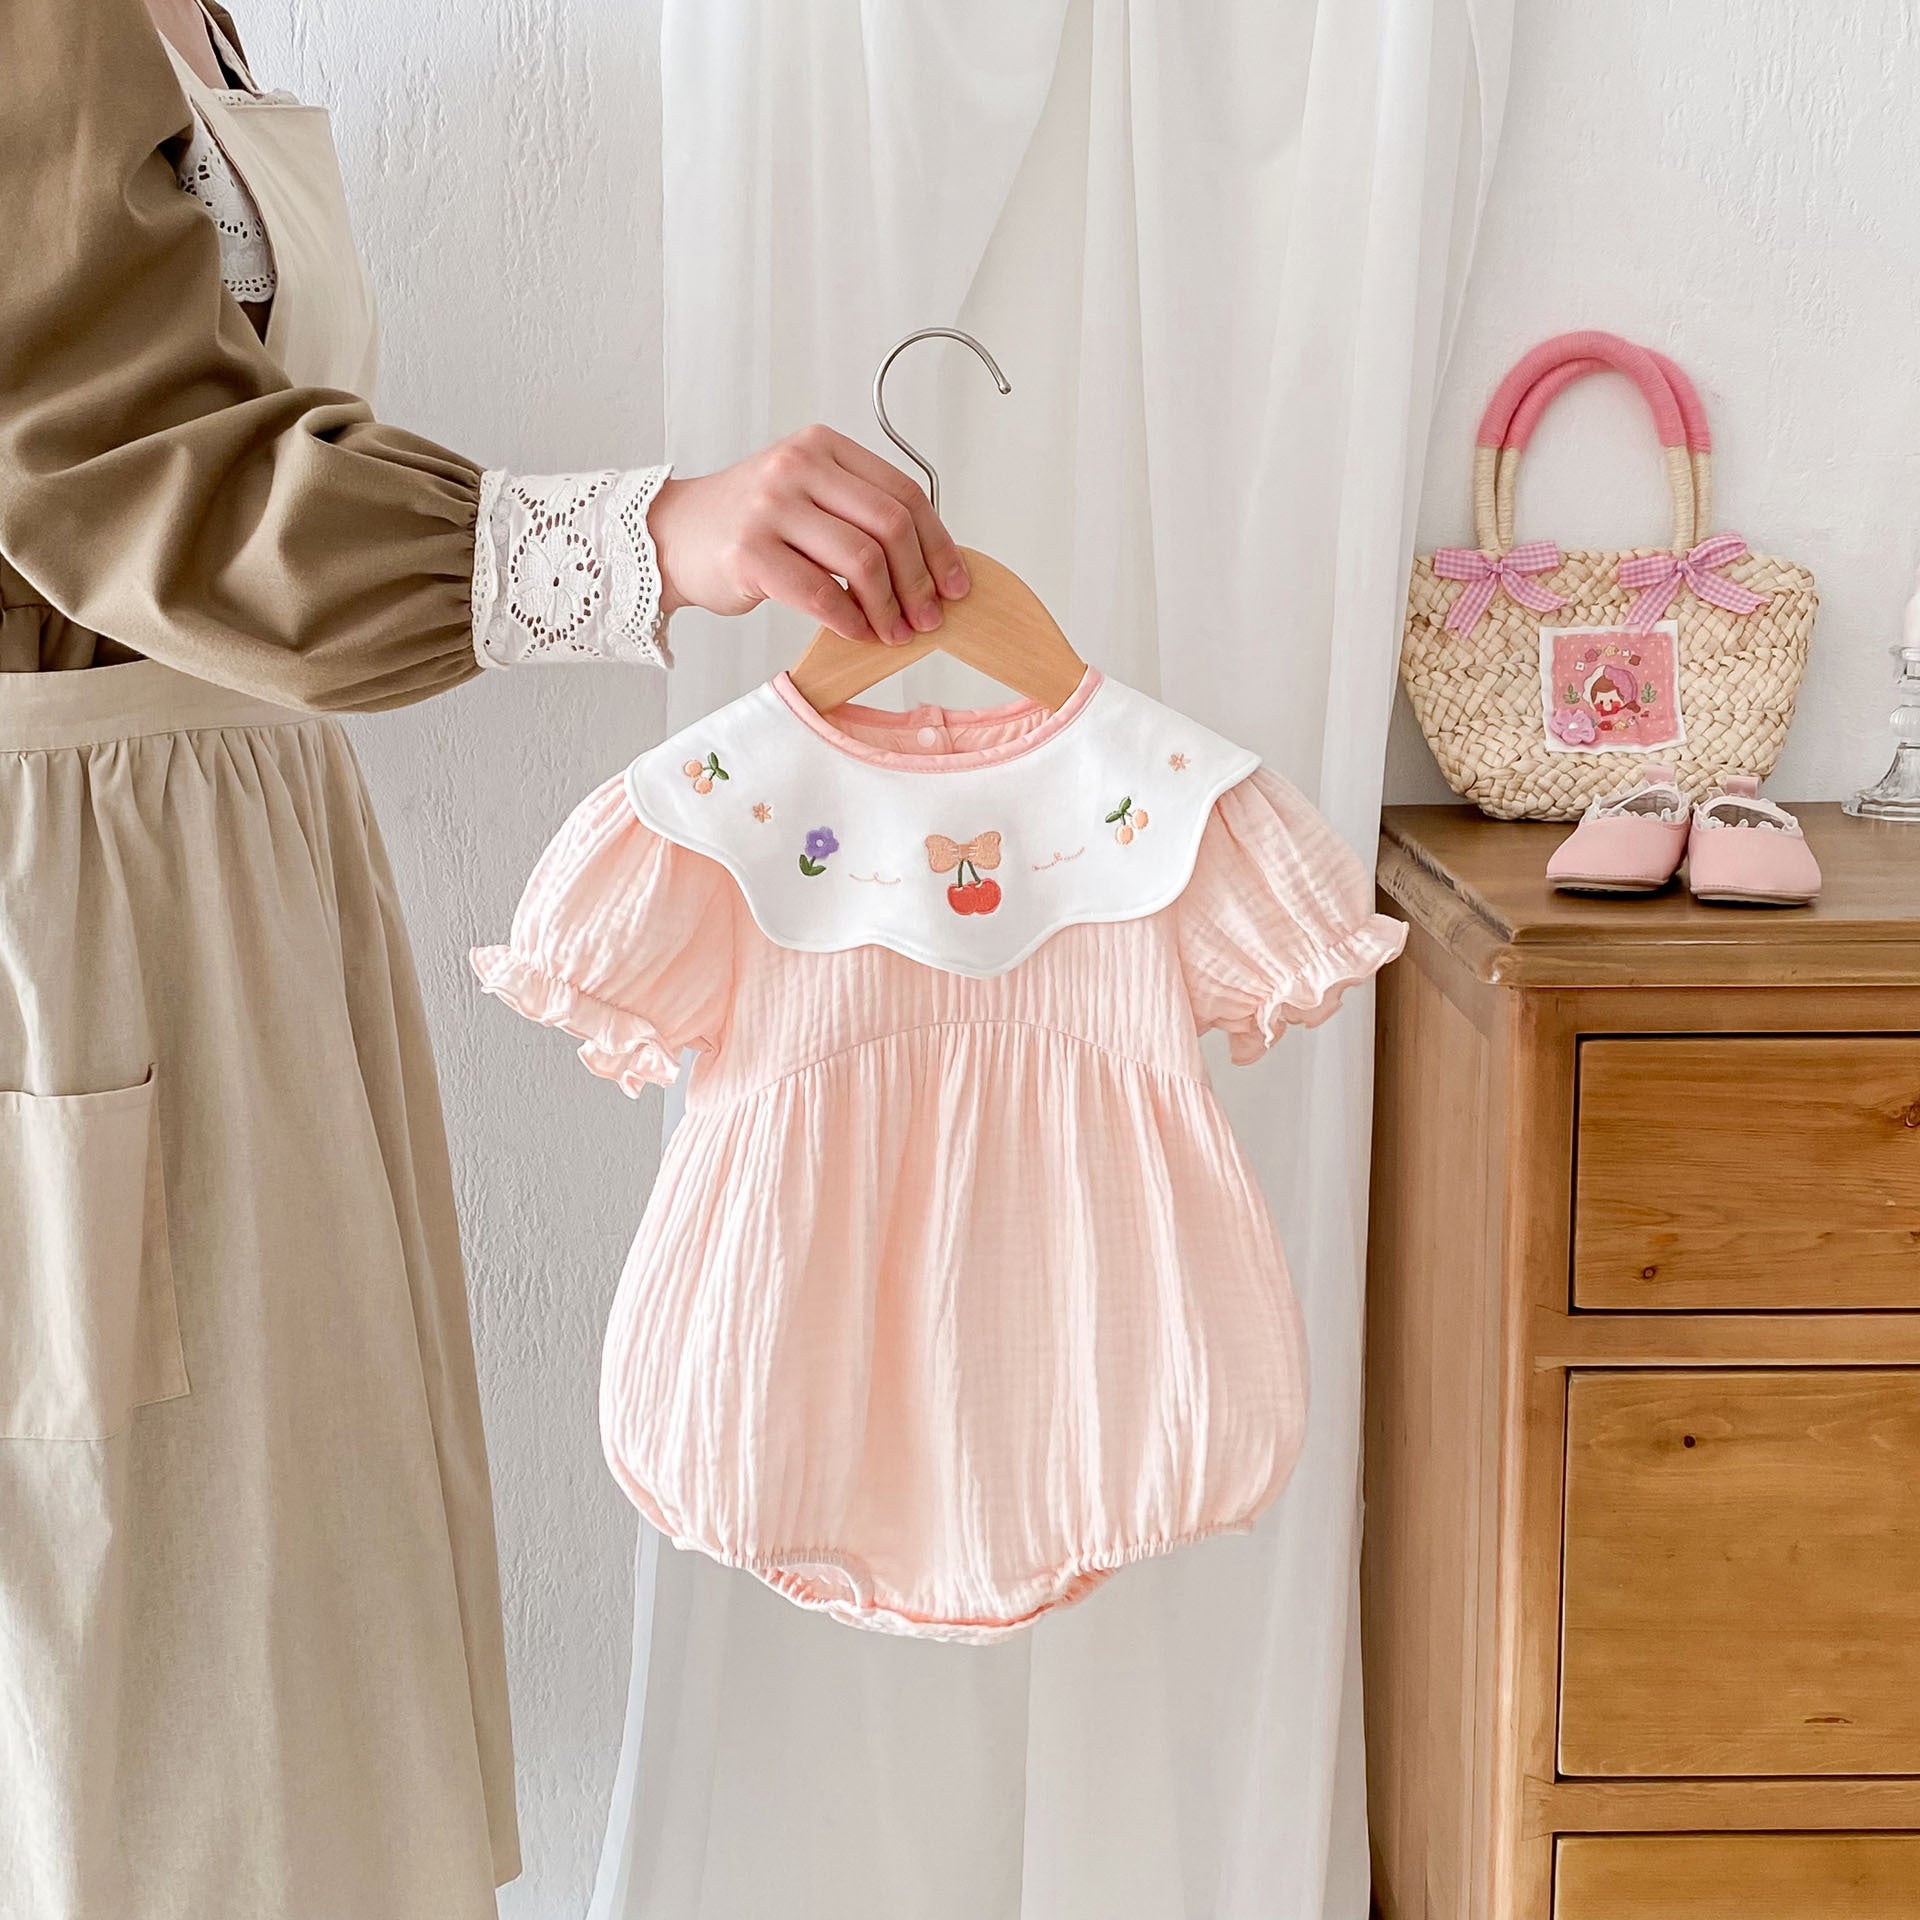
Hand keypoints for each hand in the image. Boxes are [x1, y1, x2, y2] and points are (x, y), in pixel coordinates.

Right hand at [647, 425, 970, 644]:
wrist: (672, 536)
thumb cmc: (748, 524)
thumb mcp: (807, 496)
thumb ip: (860, 514)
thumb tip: (931, 566)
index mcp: (823, 447)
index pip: (904, 494)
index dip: (939, 545)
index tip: (955, 585)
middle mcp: (797, 467)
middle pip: (890, 526)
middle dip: (919, 581)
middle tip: (928, 618)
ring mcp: (771, 508)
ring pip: (862, 561)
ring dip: (888, 608)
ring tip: (895, 633)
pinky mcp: (750, 553)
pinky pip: (820, 595)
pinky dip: (850, 622)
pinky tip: (859, 634)